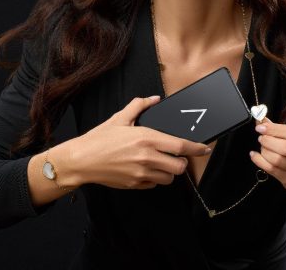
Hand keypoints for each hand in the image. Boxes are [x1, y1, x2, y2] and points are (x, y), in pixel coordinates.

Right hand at [61, 96, 210, 189]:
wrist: (80, 161)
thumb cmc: (99, 139)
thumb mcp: (119, 118)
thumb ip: (139, 106)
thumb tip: (154, 99)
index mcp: (146, 138)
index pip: (181, 146)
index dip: (197, 148)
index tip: (205, 148)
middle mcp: (147, 157)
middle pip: (180, 166)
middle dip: (182, 162)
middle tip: (177, 156)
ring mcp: (141, 173)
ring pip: (169, 178)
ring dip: (169, 172)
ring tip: (161, 163)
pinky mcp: (135, 184)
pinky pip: (155, 184)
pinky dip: (156, 178)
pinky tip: (147, 169)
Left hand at [249, 117, 285, 200]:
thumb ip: (282, 129)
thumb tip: (261, 120)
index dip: (275, 129)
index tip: (261, 127)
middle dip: (269, 141)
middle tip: (262, 138)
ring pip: (277, 160)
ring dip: (264, 151)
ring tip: (262, 147)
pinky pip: (272, 170)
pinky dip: (260, 161)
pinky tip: (255, 155)